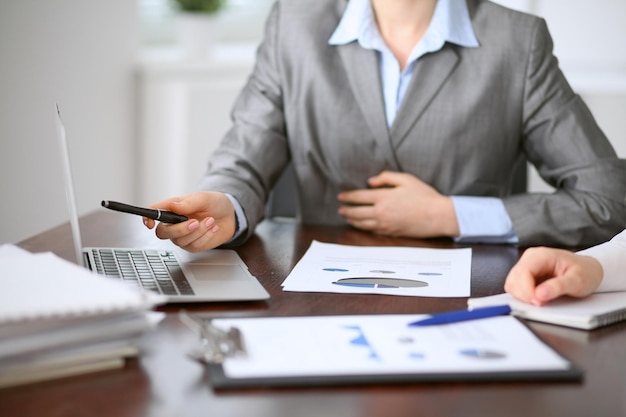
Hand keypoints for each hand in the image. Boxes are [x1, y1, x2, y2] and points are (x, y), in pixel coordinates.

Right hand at [143, 192, 236, 251]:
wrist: (230, 215)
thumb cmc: (214, 203)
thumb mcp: (204, 198)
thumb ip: (189, 203)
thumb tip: (173, 206)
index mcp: (172, 208)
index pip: (152, 213)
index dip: (147, 218)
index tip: (150, 223)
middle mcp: (174, 223)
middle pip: (162, 233)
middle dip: (180, 229)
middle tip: (195, 222)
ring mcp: (182, 236)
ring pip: (180, 240)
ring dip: (198, 231)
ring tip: (210, 221)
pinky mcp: (192, 245)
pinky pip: (194, 246)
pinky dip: (205, 236)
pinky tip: (212, 228)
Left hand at [337, 171, 458, 237]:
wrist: (437, 216)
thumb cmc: (424, 196)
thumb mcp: (406, 179)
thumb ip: (386, 178)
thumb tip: (371, 181)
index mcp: (383, 197)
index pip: (359, 197)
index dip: (348, 196)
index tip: (341, 196)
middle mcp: (381, 212)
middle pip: (356, 212)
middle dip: (346, 210)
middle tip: (340, 209)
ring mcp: (385, 224)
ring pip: (362, 224)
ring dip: (352, 220)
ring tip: (347, 218)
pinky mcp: (391, 233)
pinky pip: (372, 231)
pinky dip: (364, 228)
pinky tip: (362, 226)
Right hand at [504, 247, 602, 305]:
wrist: (589, 270)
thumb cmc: (585, 272)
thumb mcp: (578, 280)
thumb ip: (559, 286)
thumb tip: (540, 294)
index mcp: (542, 255)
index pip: (523, 271)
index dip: (526, 289)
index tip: (537, 302)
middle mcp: (530, 258)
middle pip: (514, 278)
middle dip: (524, 294)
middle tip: (541, 304)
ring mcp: (526, 265)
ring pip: (512, 283)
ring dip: (522, 296)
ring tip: (540, 301)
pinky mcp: (525, 275)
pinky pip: (516, 287)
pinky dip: (523, 295)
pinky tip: (537, 298)